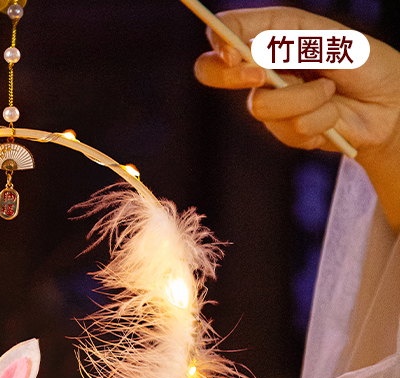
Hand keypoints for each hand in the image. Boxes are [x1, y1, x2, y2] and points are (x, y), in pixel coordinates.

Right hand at [194, 7, 399, 229]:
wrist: (390, 104)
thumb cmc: (363, 62)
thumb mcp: (326, 40)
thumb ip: (284, 40)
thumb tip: (245, 46)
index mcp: (272, 34)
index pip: (225, 32)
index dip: (219, 40)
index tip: (232, 50)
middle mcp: (263, 67)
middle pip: (211, 70)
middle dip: (231, 74)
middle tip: (260, 75)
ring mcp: (270, 100)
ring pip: (260, 105)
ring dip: (302, 99)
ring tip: (329, 92)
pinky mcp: (283, 130)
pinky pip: (287, 127)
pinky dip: (317, 119)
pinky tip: (332, 114)